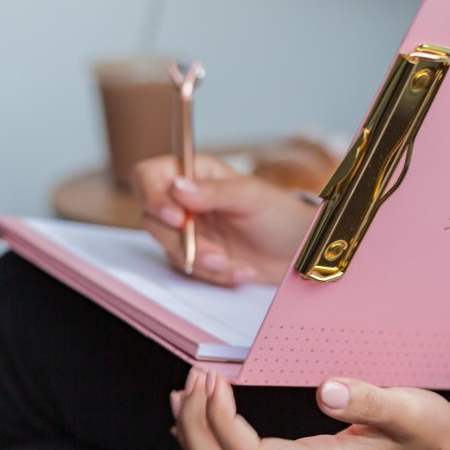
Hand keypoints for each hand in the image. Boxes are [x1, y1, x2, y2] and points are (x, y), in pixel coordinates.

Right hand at [132, 154, 316, 285]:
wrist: (300, 252)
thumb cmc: (281, 214)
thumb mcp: (252, 198)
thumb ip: (214, 192)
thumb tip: (176, 187)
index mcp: (196, 173)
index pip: (149, 175)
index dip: (153, 196)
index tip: (177, 218)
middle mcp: (186, 200)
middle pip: (153, 218)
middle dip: (185, 242)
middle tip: (216, 254)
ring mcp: (189, 230)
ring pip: (170, 248)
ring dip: (203, 262)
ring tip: (235, 264)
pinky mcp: (197, 256)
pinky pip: (191, 270)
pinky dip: (217, 275)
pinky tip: (242, 270)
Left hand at [169, 371, 449, 449]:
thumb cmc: (426, 432)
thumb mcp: (407, 408)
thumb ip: (367, 399)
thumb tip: (325, 390)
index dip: (220, 421)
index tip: (214, 379)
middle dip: (197, 430)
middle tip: (193, 382)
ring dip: (197, 441)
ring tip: (185, 397)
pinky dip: (211, 449)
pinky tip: (202, 422)